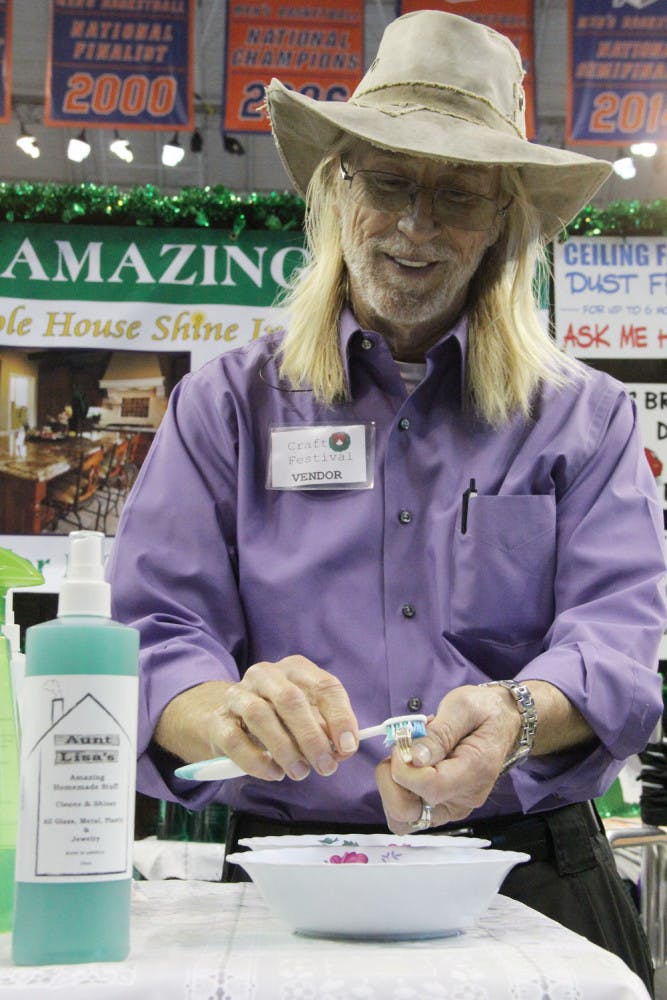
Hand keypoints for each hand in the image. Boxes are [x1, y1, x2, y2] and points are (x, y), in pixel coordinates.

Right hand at [157, 655, 358, 781]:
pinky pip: (235, 740)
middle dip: (312, 737)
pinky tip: (273, 773)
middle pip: (291, 699)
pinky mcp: (218, 720)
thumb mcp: (307, 718)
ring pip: (260, 715)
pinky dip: (257, 760)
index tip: (349, 748)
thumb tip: (344, 747)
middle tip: (326, 766)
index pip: (324, 686)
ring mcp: (238, 695)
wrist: (229, 721)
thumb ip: (326, 729)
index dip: (340, 718)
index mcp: (294, 668)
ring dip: (285, 749)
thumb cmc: (279, 720)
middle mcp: (265, 675)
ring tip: (300, 773)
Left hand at [375, 684, 520, 832]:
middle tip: (401, 749)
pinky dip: (398, 788)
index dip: (404, 768)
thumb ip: (440, 733)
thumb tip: (414, 759)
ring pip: (402, 817)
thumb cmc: (483, 711)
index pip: (430, 788)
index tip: (403, 742)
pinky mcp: (440, 806)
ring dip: (392, 785)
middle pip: (407, 813)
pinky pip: (407, 810)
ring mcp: (450, 806)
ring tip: (406, 755)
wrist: (500, 722)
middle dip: (391, 780)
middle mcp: (462, 799)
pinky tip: (409, 764)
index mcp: (474, 772)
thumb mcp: (463, 706)